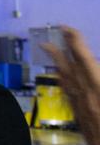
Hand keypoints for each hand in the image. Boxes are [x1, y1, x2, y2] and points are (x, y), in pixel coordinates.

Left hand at [45, 27, 99, 144]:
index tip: (68, 28)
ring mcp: (81, 106)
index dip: (76, 43)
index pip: (85, 61)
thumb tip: (94, 65)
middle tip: (55, 31)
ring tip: (49, 47)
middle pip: (72, 67)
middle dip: (64, 47)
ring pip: (67, 79)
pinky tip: (58, 74)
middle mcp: (87, 96)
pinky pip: (68, 93)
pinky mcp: (79, 116)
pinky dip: (63, 80)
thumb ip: (98, 80)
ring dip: (59, 61)